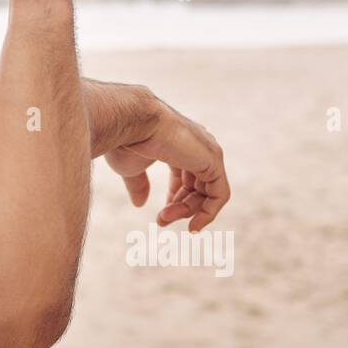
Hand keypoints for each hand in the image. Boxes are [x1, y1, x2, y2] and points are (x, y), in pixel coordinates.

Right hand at [102, 95, 231, 232]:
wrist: (132, 122)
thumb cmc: (126, 140)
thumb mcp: (132, 168)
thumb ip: (139, 184)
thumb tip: (140, 204)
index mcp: (178, 143)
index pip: (185, 175)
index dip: (175, 197)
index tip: (162, 214)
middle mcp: (197, 145)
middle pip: (197, 185)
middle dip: (180, 207)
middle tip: (161, 220)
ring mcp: (208, 151)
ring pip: (208, 192)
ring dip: (187, 211)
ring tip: (165, 218)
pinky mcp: (214, 160)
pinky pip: (220, 194)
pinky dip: (209, 212)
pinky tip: (193, 225)